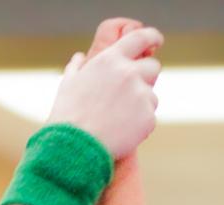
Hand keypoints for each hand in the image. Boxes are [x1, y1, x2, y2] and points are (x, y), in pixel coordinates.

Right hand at [47, 22, 162, 160]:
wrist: (74, 148)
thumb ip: (77, 67)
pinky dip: (139, 125)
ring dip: (141, 105)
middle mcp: (129, 73)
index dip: (151, 37)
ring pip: (152, 96)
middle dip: (145, 78)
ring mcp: (141, 96)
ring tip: (117, 120)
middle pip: (153, 67)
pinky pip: (150, 118)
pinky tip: (121, 132)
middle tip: (129, 94)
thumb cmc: (67, 116)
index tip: (156, 41)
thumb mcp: (67, 84)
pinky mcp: (148, 118)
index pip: (140, 38)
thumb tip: (79, 57)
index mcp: (111, 60)